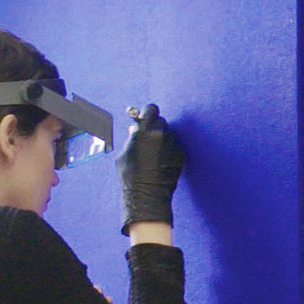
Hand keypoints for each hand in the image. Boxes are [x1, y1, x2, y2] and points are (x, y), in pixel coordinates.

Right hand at [116, 103, 183, 234]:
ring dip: (161, 140)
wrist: (147, 194)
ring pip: (168, 135)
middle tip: (147, 138)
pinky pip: (173, 147)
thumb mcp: (123, 153)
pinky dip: (167, 151)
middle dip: (154, 128)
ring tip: (152, 155)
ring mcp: (173, 144)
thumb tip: (136, 129)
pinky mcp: (180, 155)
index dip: (146, 114)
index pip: (151, 109)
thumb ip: (132, 138)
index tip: (144, 119)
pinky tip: (159, 163)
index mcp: (146, 130)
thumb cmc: (130, 175)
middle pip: (161, 121)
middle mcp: (162, 134)